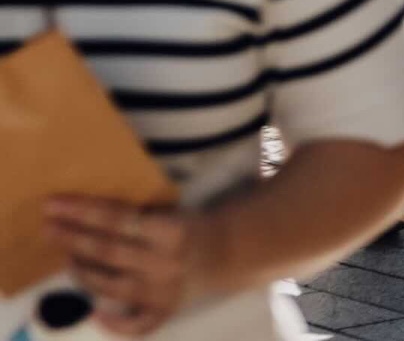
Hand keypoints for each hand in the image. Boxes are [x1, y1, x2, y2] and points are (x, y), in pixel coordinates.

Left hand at [41, 197, 209, 336]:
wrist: (229, 252)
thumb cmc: (191, 225)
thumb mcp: (172, 210)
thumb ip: (138, 214)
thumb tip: (86, 213)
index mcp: (171, 230)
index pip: (116, 219)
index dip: (82, 211)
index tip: (53, 204)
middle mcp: (165, 262)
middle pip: (107, 251)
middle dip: (73, 238)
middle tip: (48, 228)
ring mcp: (163, 291)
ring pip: (110, 285)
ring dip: (81, 271)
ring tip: (65, 256)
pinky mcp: (165, 311)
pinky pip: (136, 325)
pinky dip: (112, 323)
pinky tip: (91, 312)